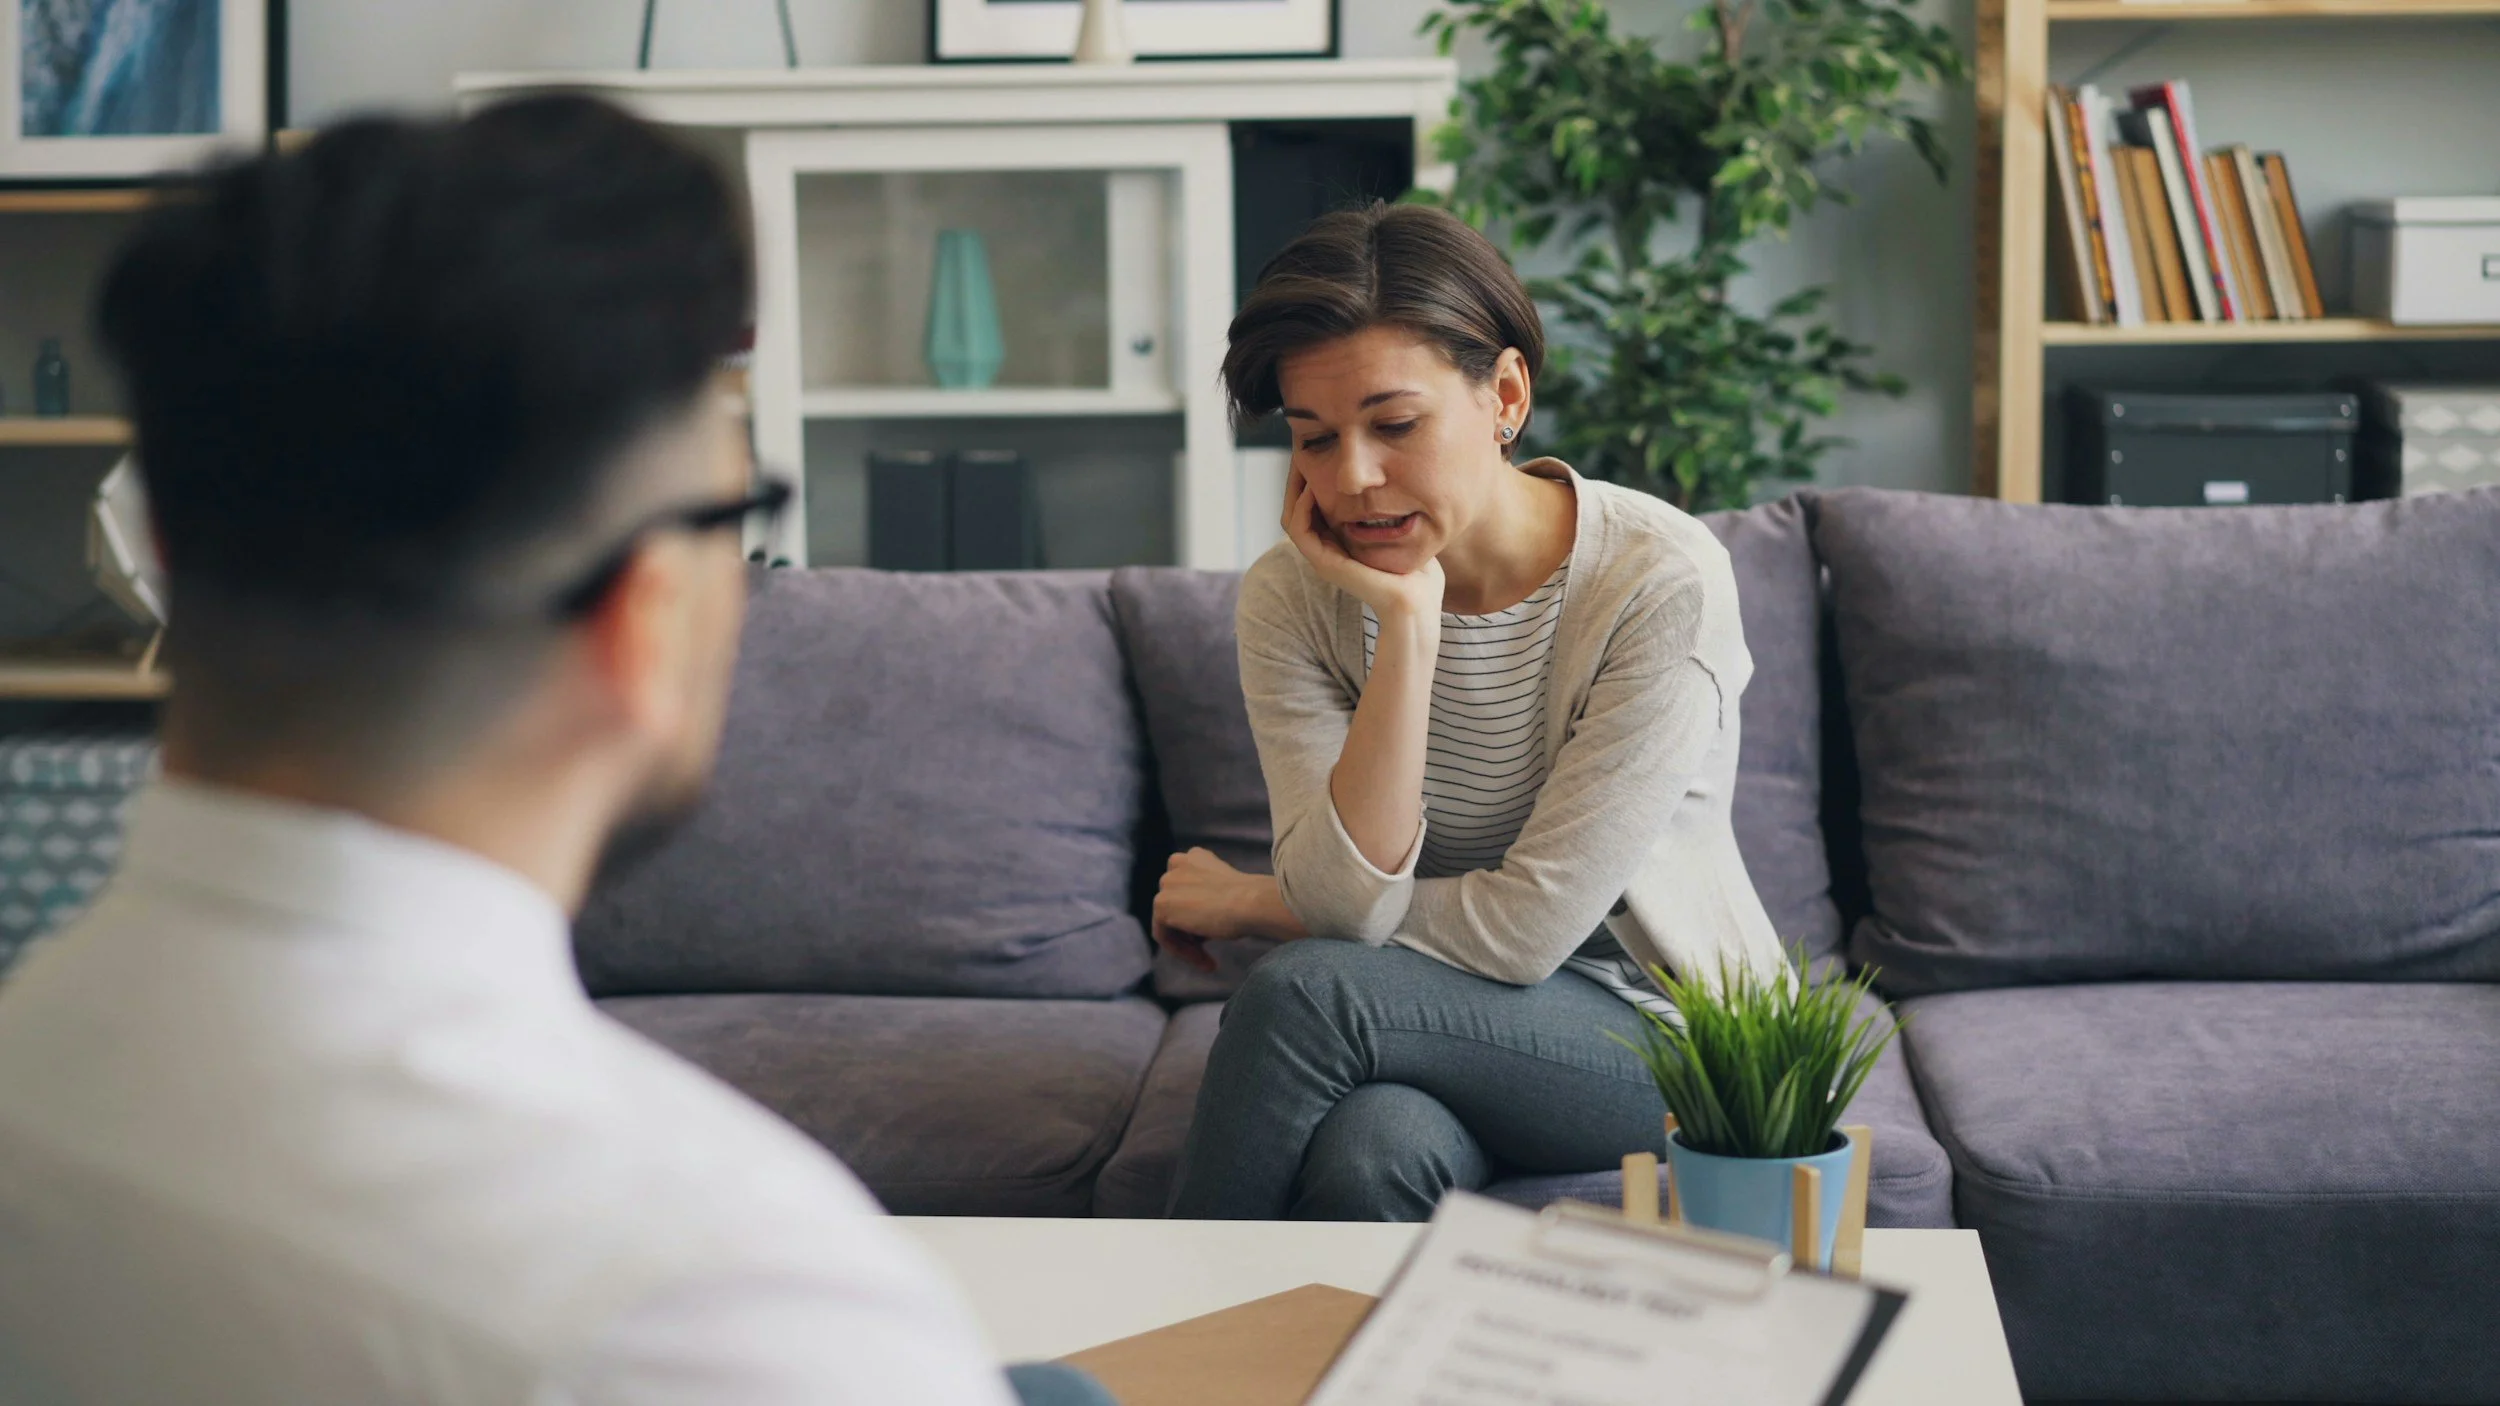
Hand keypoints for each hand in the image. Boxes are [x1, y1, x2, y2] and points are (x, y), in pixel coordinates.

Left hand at [1151, 848, 1283, 970]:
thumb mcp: (1228, 891)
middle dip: (1192, 930)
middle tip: (1211, 949)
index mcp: (1195, 857)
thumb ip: (1208, 896)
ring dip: (1188, 945)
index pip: (1186, 888)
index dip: (1198, 912)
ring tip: (1210, 962)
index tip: (1213, 932)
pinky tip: (1205, 962)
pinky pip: (1164, 935)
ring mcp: (1167, 883)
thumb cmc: (1251, 900)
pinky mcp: (1161, 905)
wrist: (1250, 902)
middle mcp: (1177, 864)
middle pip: (1176, 905)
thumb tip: (1201, 917)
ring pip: (1168, 922)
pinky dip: (1182, 951)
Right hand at [1281, 469, 1445, 621]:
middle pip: (1298, 509)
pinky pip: (1299, 530)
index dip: (1313, 480)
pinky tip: (1311, 488)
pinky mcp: (1324, 563)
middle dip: (1299, 480)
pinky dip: (1301, 507)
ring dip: (1294, 490)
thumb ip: (1394, 511)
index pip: (1315, 508)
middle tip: (1303, 453)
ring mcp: (1323, 558)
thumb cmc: (1417, 571)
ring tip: (1302, 465)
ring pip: (1292, 517)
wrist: (1418, 601)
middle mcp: (1328, 550)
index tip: (1320, 453)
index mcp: (1342, 544)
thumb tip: (1401, 485)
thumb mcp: (1403, 530)